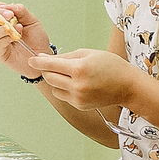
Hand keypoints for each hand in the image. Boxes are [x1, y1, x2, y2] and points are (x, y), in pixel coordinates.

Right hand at [0, 0, 52, 76]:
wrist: (42, 56)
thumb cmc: (36, 39)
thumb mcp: (32, 21)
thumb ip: (21, 11)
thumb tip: (9, 6)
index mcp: (2, 20)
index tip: (7, 8)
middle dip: (0, 13)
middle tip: (11, 15)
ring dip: (6, 27)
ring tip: (19, 28)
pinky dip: (8, 37)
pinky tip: (17, 37)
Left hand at [29, 48, 144, 112]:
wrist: (127, 85)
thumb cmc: (110, 65)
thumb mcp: (88, 53)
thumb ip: (65, 57)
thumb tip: (44, 58)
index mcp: (79, 69)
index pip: (51, 65)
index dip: (38, 62)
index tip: (31, 59)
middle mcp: (77, 85)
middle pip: (49, 78)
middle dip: (47, 70)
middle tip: (51, 64)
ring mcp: (78, 98)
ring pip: (54, 89)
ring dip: (56, 81)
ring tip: (70, 74)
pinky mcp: (80, 105)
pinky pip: (63, 96)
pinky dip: (65, 89)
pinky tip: (77, 83)